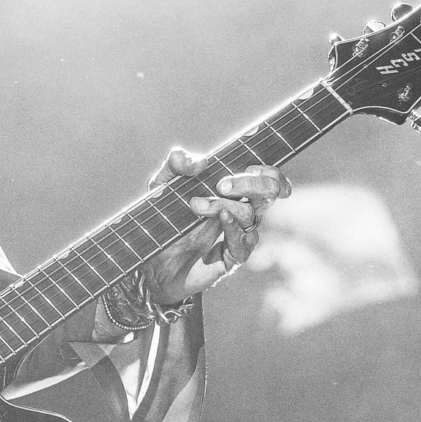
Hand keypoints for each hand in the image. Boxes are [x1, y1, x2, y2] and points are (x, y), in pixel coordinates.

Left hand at [145, 151, 290, 302]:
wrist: (151, 260)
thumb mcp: (162, 186)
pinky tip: (221, 217)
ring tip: (194, 205)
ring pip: (250, 215)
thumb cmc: (162, 220)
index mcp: (233, 192)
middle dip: (251, 184)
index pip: (268, 179)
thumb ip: (176, 165)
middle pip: (270, 193)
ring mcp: (238, 236)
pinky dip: (233, 226)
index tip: (251, 168)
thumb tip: (201, 161)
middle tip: (221, 185)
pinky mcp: (232, 258)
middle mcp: (241, 212)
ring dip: (223, 205)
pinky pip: (243, 242)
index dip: (269, 172)